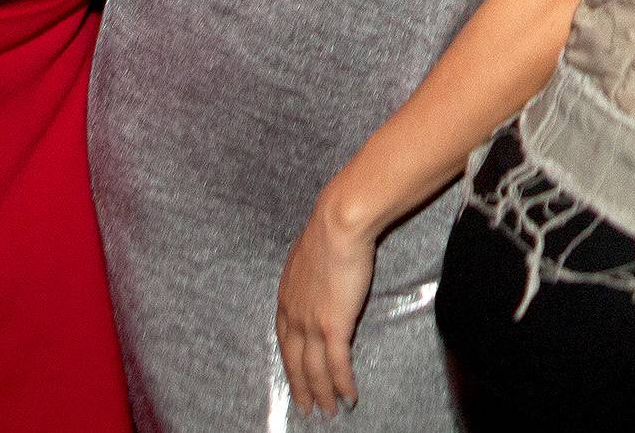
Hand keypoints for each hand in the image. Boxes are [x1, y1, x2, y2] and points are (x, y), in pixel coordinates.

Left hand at [276, 199, 375, 416]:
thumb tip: (319, 275)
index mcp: (286, 298)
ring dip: (322, 394)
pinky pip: (337, 364)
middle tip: (307, 408)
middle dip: (301, 388)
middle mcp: (294, 315)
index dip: (291, 362)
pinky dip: (342, 384)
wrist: (339, 223)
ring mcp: (312, 323)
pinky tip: (349, 397)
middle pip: (294, 362)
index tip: (296, 377)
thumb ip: (310, 274)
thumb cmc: (329, 230)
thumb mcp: (309, 255)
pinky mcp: (334, 325)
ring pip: (314, 370)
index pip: (285, 340)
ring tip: (329, 411)